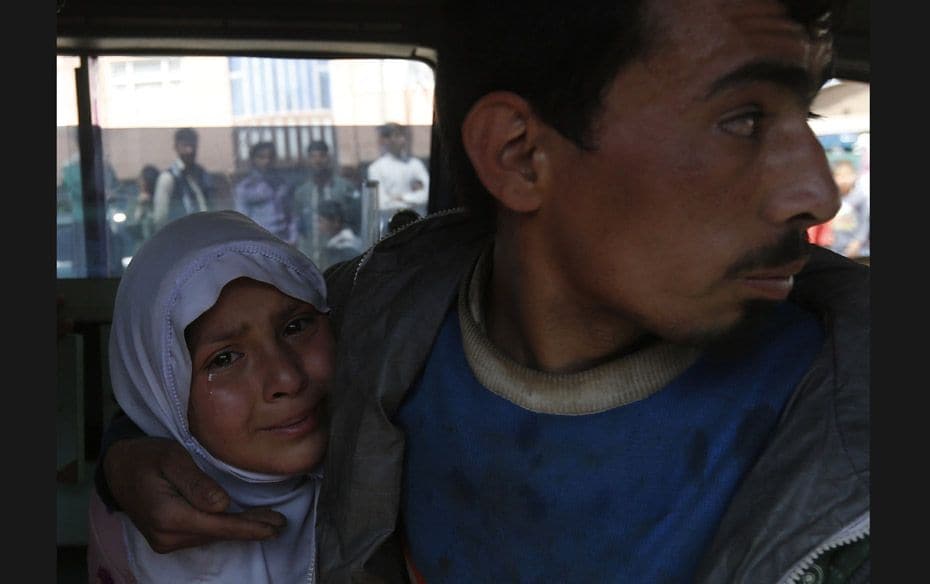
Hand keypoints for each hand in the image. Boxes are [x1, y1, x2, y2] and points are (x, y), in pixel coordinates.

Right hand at [104, 437, 285, 552]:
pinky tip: (241, 523)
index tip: (275, 526)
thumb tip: (223, 506)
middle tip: (281, 525)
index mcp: (168, 515)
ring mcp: (165, 541)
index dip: (249, 527)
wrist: (119, 469)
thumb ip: (197, 483)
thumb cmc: (148, 456)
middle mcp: (166, 535)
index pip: (218, 525)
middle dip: (251, 529)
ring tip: (268, 522)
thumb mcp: (173, 458)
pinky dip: (224, 529)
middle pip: (218, 533)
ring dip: (239, 529)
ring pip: (211, 536)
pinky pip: (202, 535)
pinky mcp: (166, 539)